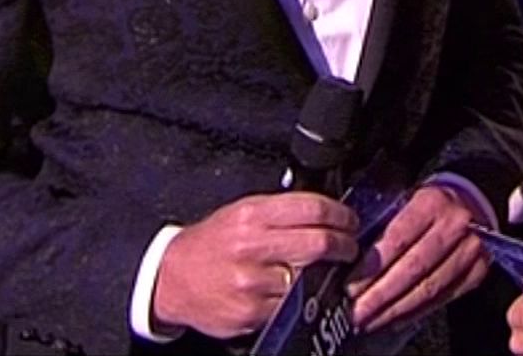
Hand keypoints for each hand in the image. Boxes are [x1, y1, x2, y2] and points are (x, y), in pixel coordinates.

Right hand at [151, 192, 358, 339]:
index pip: (313, 209)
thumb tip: (326, 212)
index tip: (350, 221)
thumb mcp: (241, 212)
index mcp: (252, 216)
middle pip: (320, 243)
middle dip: (346, 245)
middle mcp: (253, 247)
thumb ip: (281, 211)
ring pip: (310, 278)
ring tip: (329, 269)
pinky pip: (292, 305)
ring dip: (327, 275)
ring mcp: (253, 284)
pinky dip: (304, 298)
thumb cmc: (211, 243)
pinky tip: (304, 290)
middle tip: (351, 246)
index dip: (341, 215)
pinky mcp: (252, 313)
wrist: (172, 279)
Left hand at [347, 184, 486, 333]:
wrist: (471, 205)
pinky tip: (396, 319)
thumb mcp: (405, 201)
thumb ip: (382, 228)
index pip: (397, 240)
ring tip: (372, 320)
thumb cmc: (429, 206)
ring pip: (429, 288)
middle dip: (381, 295)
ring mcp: (470, 250)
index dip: (372, 267)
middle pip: (413, 268)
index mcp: (432, 202)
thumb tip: (351, 264)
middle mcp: (455, 225)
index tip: (350, 286)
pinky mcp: (477, 271)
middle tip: (357, 311)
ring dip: (396, 309)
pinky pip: (444, 298)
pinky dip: (417, 312)